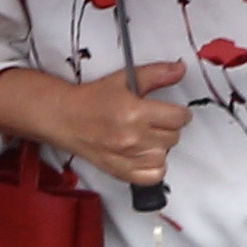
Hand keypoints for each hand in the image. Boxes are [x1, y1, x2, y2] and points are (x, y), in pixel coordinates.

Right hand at [6, 72, 186, 191]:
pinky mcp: (119, 171)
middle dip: (169, 128)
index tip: (175, 112)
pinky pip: (152, 177)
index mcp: (134, 112)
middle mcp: (131, 137)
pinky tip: (146, 155)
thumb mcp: (126, 78)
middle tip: (158, 121)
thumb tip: (179, 70)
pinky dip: (154, 168)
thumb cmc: (92, 99)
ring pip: (164, 156)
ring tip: (149, 137)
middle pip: (173, 137)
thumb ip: (157, 74)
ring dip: (161, 147)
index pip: (178, 118)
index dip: (180, 113)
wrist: (66, 118)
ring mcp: (126, 157)